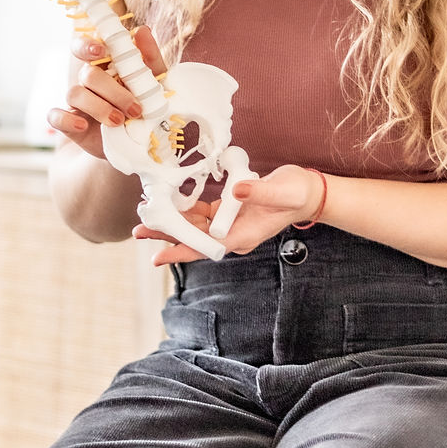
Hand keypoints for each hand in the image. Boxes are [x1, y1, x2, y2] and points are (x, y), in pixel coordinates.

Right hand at [47, 25, 166, 160]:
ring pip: (73, 93)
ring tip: (119, 121)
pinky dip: (66, 119)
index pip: (84, 46)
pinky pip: (55, 116)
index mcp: (105, 66)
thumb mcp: (156, 84)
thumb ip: (150, 58)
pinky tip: (83, 126)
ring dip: (98, 107)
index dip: (86, 45)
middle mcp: (87, 81)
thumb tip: (142, 30)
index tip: (101, 52)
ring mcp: (77, 103)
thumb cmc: (147, 108)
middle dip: (111, 90)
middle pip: (87, 74)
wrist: (141, 145)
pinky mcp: (69, 124)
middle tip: (135, 109)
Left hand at [132, 165, 325, 264]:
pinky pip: (203, 214)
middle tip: (139, 230)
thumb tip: (235, 191)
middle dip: (167, 235)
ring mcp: (230, 224)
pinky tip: (170, 204)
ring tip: (147, 217)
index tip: (159, 256)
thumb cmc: (297, 193)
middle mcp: (233, 234)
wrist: (307, 191)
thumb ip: (258, 192)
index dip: (183, 251)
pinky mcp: (228, 211)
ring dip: (173, 223)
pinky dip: (186, 210)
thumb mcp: (281, 191)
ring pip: (195, 227)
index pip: (208, 247)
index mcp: (244, 235)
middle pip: (195, 239)